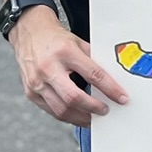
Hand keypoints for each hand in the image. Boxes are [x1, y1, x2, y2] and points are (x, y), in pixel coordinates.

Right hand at [11, 10, 130, 125]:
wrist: (29, 33)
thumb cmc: (56, 39)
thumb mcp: (78, 43)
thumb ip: (93, 61)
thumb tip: (113, 80)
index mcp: (65, 52)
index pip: (93, 74)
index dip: (110, 89)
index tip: (121, 97)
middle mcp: (48, 67)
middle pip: (74, 97)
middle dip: (94, 108)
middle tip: (106, 110)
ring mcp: (36, 81)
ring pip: (61, 109)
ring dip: (81, 117)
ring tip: (93, 117)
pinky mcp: (30, 92)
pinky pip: (51, 110)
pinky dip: (67, 115)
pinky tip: (77, 115)